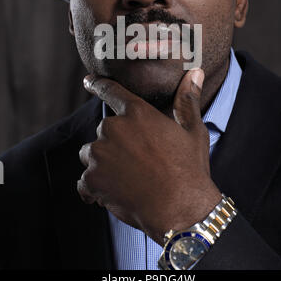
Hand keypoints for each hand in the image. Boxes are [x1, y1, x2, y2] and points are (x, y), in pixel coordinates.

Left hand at [77, 68, 221, 244]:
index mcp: (136, 113)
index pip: (111, 91)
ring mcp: (100, 154)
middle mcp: (113, 128)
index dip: (98, 84)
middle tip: (137, 161)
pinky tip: (111, 195)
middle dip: (115, 143)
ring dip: (103, 164)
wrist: (181, 209)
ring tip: (127, 178)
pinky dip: (94, 188)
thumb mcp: (192, 131)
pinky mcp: (92, 179)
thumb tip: (195, 72)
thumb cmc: (189, 168)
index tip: (88, 81)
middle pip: (104, 130)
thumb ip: (187, 100)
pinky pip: (84, 181)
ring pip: (92, 154)